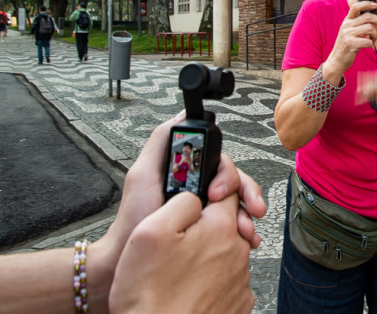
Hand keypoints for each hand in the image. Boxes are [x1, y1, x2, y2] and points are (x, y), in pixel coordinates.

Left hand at [97, 111, 265, 269]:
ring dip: (247, 214)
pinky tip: (244, 238)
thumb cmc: (132, 220)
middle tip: (241, 210)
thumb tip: (182, 116)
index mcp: (189, 172)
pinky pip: (235, 226)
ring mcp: (206, 210)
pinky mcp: (210, 231)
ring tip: (245, 230)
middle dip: (245, 194)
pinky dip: (245, 232)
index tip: (220, 191)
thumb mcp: (142, 173)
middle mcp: (200, 188)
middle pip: (235, 181)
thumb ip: (160, 142)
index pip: (220, 162)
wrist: (129, 261)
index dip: (227, 173)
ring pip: (239, 204)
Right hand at [109, 192, 253, 313]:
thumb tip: (196, 196)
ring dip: (207, 258)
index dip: (209, 191)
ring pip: (225, 256)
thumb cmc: (150, 297)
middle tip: (178, 244)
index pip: (228, 191)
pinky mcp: (236, 305)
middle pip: (226, 226)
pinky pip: (226, 283)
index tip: (198, 199)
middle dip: (206, 229)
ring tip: (177, 273)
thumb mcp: (150, 231)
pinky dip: (210, 284)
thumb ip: (181, 203)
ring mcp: (239, 283)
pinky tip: (187, 291)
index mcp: (220, 230)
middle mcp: (237, 254)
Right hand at [325, 0, 376, 75]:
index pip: (356, 7)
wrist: (338, 60)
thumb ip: (359, 23)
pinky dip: (371, 43)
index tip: (376, 5)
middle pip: (368, 17)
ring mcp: (348, 34)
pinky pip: (368, 41)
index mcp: (347, 21)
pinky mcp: (350, 43)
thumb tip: (374, 16)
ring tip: (373, 39)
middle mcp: (346, 25)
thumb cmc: (348, 45)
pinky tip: (368, 45)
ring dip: (375, 35)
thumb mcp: (350, 31)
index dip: (367, 3)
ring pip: (370, 28)